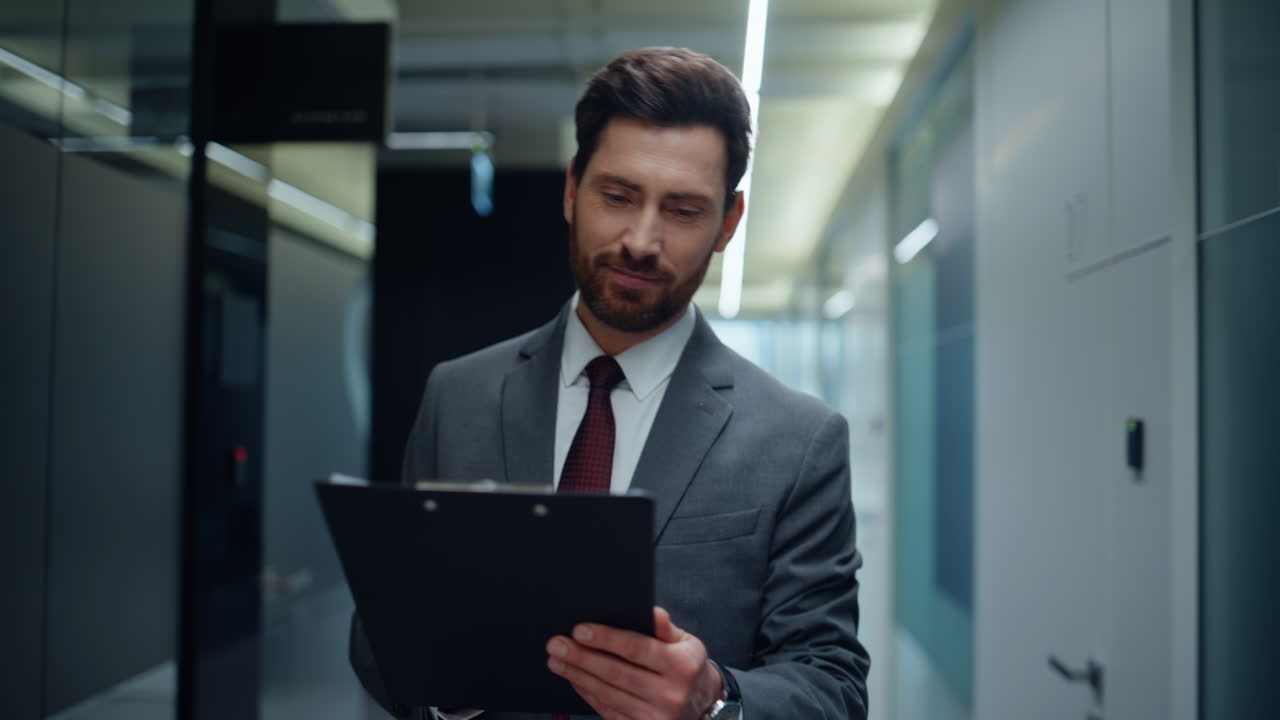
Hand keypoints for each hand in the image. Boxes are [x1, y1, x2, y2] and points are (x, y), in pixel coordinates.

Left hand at [546, 606, 723, 719]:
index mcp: (681, 666)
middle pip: (616, 672)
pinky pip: (608, 710)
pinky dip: (587, 693)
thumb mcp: (687, 643)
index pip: (637, 649)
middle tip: (555, 644)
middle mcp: (670, 694)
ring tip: (556, 660)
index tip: (579, 630)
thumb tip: (650, 612)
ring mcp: (655, 716)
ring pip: (607, 693)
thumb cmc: (688, 667)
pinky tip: (574, 679)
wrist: (705, 707)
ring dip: (577, 675)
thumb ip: (665, 628)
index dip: (606, 638)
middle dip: (581, 657)